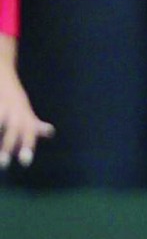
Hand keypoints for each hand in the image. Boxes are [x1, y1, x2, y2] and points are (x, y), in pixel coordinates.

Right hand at [0, 38, 54, 167]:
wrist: (2, 73)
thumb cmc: (14, 98)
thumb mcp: (25, 111)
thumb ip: (34, 125)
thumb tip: (50, 131)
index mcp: (23, 116)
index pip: (28, 134)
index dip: (27, 147)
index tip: (25, 163)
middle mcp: (14, 112)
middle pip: (13, 131)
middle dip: (7, 147)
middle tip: (4, 165)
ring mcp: (3, 107)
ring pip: (1, 122)